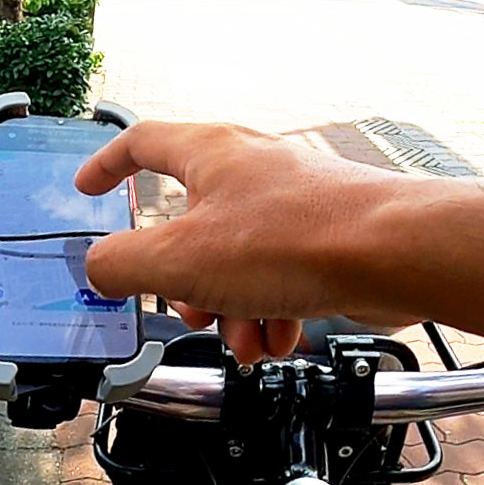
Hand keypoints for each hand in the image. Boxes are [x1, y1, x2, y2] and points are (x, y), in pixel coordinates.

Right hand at [74, 121, 417, 363]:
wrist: (394, 254)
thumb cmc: (294, 241)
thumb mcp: (180, 261)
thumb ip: (122, 265)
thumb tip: (98, 269)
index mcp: (209, 154)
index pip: (142, 142)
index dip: (108, 166)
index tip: (89, 189)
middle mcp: (251, 169)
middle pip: (191, 226)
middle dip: (186, 284)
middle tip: (192, 313)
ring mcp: (291, 201)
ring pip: (236, 262)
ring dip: (232, 311)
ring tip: (247, 342)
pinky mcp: (324, 236)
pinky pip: (279, 277)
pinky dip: (271, 312)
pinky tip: (280, 339)